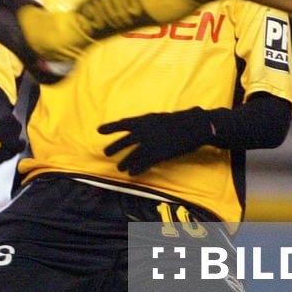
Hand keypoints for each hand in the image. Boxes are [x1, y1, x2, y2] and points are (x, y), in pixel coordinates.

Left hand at [98, 108, 215, 175]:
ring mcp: (150, 143)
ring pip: (132, 155)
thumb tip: (137, 129)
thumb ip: (146, 124)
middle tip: (106, 153)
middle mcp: (144, 131)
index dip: (110, 127)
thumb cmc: (178, 121)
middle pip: (124, 142)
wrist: (192, 127)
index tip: (99, 130)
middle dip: (114, 148)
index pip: (123, 124)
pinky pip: (143, 164)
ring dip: (124, 163)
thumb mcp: (158, 118)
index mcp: (144, 120)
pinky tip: (132, 173)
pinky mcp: (158, 154)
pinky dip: (137, 169)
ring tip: (120, 168)